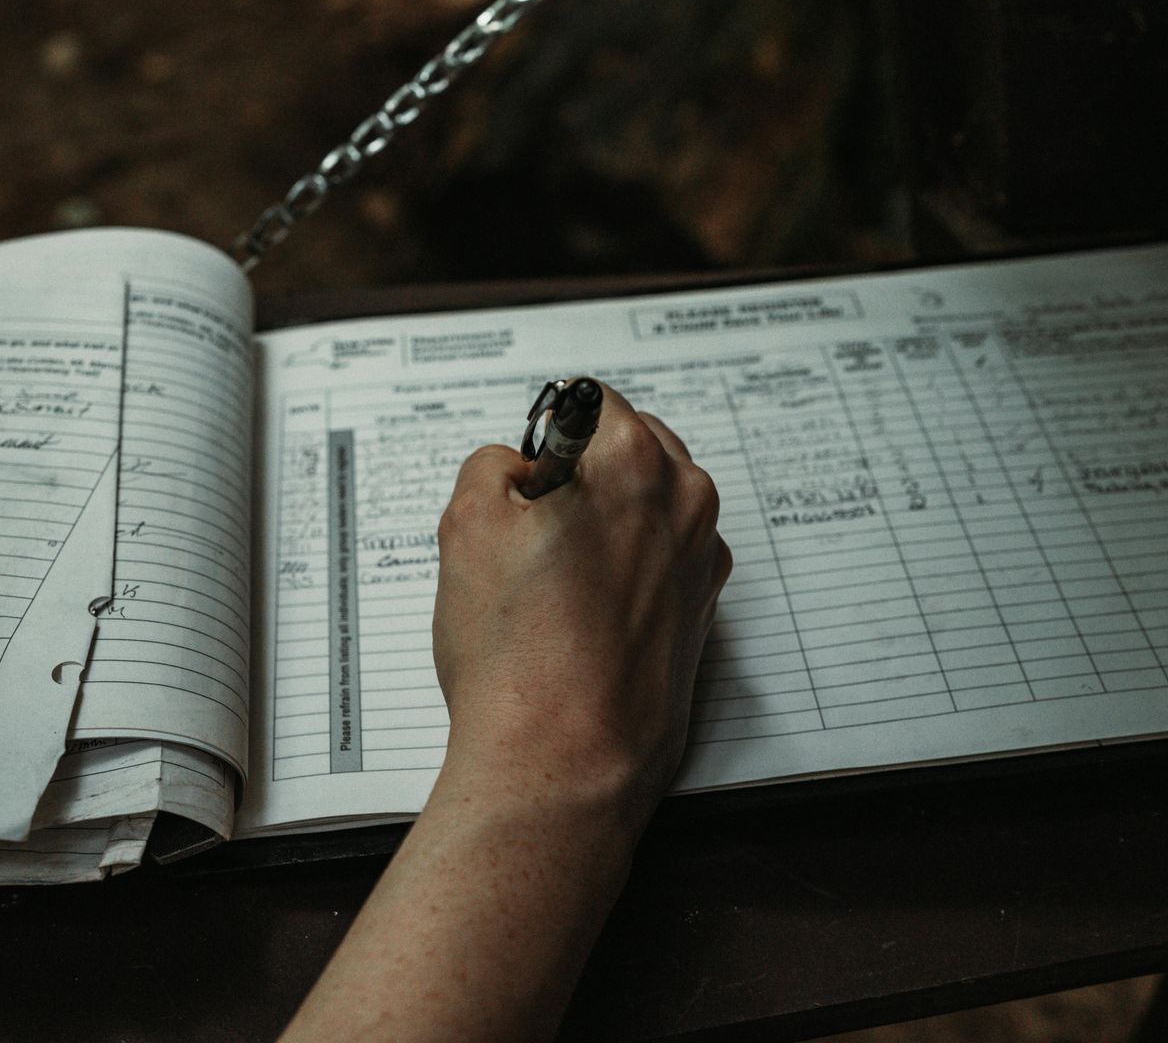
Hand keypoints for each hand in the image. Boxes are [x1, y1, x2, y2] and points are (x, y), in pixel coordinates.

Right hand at [432, 383, 730, 829]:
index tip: (524, 480)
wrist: (561, 764)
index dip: (543, 439)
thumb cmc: (517, 655)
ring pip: (643, 512)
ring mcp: (700, 563)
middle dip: (579, 481)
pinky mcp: (699, 615)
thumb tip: (521, 467)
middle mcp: (686, 505)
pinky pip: (655, 566)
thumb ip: (493, 463)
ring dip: (602, 529)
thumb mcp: (467, 521)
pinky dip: (622, 577)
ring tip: (547, 589)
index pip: (590, 403)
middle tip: (527, 536)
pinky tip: (577, 621)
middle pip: (627, 454)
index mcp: (639, 462)